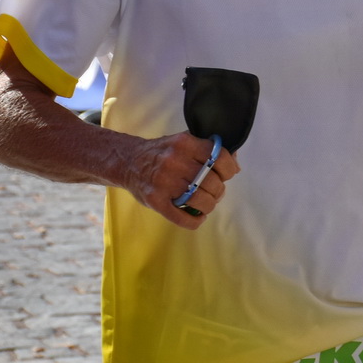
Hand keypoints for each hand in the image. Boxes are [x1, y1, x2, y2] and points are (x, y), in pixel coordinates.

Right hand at [117, 132, 239, 229]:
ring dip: (210, 205)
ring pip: (200, 200)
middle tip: (216, 191)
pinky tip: (198, 217)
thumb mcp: (183, 141)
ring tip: (208, 203)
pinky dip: (195, 221)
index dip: (229, 169)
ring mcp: (163, 182)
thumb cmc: (162, 152)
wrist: (127, 161)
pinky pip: (182, 217)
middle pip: (212, 181)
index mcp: (184, 144)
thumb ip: (208, 147)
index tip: (227, 174)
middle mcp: (174, 161)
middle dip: (219, 190)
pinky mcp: (155, 200)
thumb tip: (235, 162)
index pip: (219, 156)